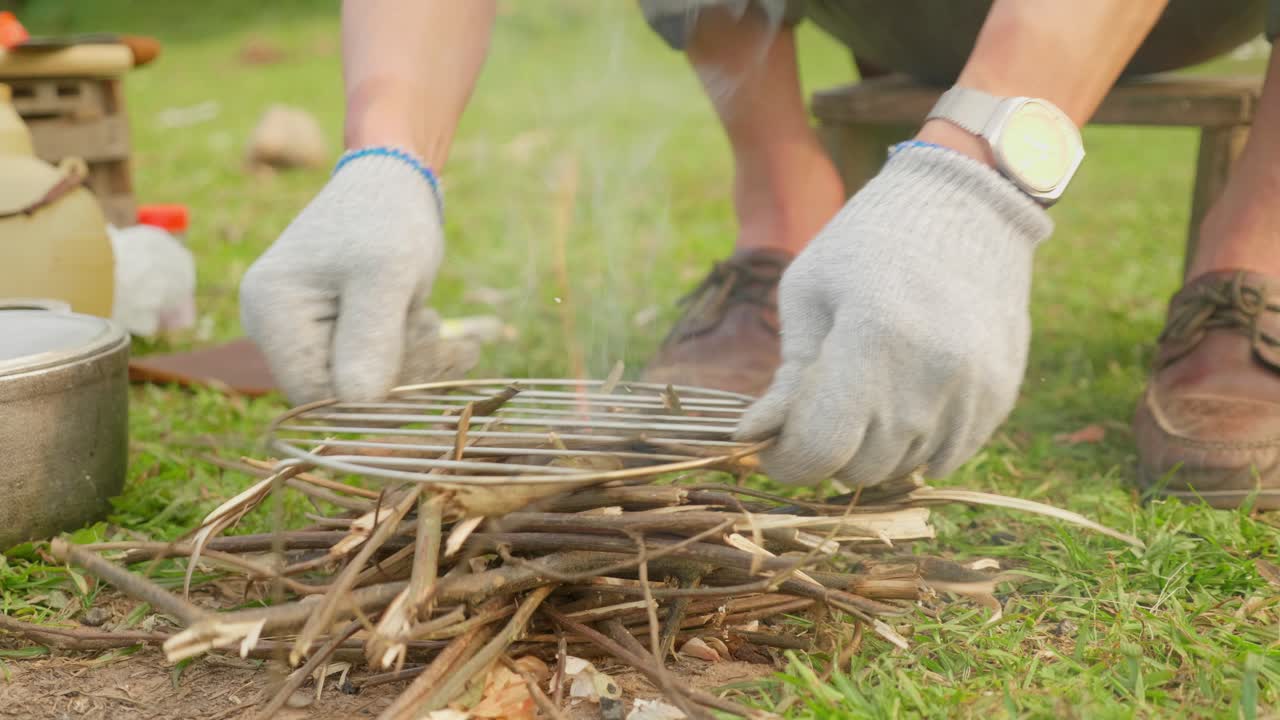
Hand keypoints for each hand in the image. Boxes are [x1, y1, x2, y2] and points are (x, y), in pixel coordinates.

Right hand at [240, 149, 474, 405]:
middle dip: (401, 374)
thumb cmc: (387, 217)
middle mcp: (270, 326)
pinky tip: (437, 330)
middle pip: (338, 389)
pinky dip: (407, 355)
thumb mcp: (387, 274)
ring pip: (359, 381)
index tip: (429, 356)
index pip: (316, 393)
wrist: (390, 179)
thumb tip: (358, 402)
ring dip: (412, 364)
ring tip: (444, 328)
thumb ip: (372, 338)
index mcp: (271, 313)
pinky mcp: (326, 330)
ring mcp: (296, 329)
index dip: (374, 393)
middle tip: (449, 339)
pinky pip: (367, 365)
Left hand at [735, 144, 1052, 485]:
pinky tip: (900, 399)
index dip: (786, 460)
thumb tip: (754, 437)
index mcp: (875, 338)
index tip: (771, 444)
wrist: (968, 205)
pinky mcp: (999, 396)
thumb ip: (788, 374)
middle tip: (815, 413)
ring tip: (860, 397)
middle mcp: (932, 374)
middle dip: (826, 451)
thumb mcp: (809, 292)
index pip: (820, 449)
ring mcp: (973, 390)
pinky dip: (913, 444)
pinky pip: (943, 457)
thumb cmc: (868, 241)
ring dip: (870, 450)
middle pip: (860, 468)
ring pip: (902, 469)